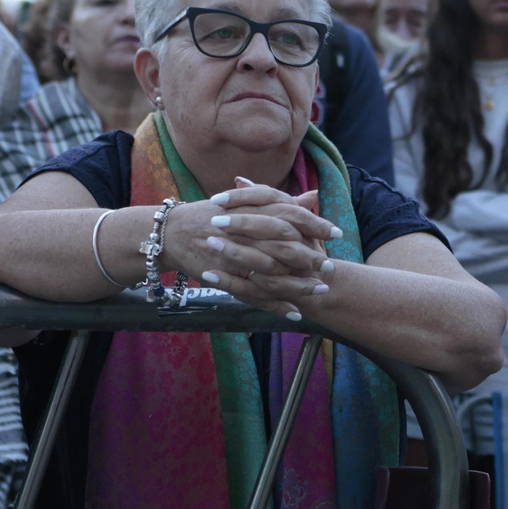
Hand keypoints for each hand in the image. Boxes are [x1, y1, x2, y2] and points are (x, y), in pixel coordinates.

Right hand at [160, 180, 336, 317]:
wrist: (171, 232)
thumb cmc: (213, 215)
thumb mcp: (246, 203)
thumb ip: (282, 203)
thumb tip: (313, 197)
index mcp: (252, 210)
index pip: (290, 216)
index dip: (315, 225)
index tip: (336, 233)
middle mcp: (243, 232)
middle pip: (285, 246)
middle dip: (310, 258)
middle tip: (329, 267)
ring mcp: (233, 256)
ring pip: (272, 273)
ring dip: (299, 284)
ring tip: (320, 290)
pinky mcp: (225, 277)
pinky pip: (254, 295)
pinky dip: (275, 305)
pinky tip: (295, 311)